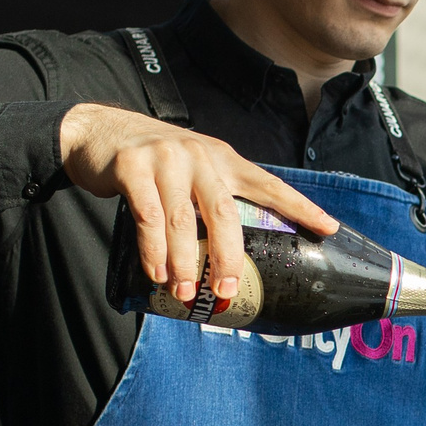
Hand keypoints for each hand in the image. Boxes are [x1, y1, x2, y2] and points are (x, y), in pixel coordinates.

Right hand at [59, 103, 338, 307]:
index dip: (299, 207)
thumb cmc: (153, 162)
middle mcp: (200, 156)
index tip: (329, 228)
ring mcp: (166, 159)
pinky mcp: (133, 167)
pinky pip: (148, 217)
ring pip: (183, 221)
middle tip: (228, 292)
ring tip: (186, 292)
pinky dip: (153, 250)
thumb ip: (213, 198)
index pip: (268, 185)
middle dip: (228, 258)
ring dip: (186, 263)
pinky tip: (157, 273)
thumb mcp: (193, 169)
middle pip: (224, 214)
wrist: (97, 132)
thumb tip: (230, 256)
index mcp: (223, 159)